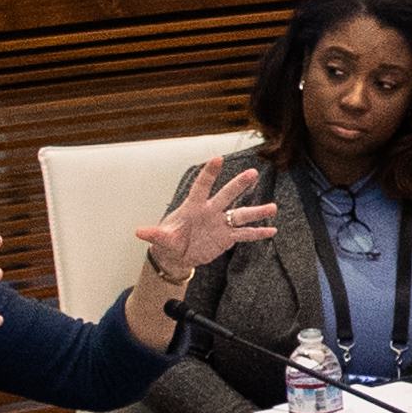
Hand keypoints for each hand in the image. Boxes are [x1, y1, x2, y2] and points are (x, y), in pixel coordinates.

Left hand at [134, 157, 275, 304]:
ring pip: (241, 215)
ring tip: (272, 208)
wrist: (179, 253)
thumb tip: (139, 232)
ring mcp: (221, 223)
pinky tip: (272, 231)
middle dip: (238, 185)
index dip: (209, 173)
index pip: (202, 186)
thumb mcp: (162, 238)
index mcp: (194, 207)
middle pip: (226, 195)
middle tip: (252, 173)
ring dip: (257, 212)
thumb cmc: (171, 239)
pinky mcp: (227, 237)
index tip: (217, 158)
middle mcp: (211, 211)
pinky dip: (258, 233)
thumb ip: (155, 234)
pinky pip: (245, 234)